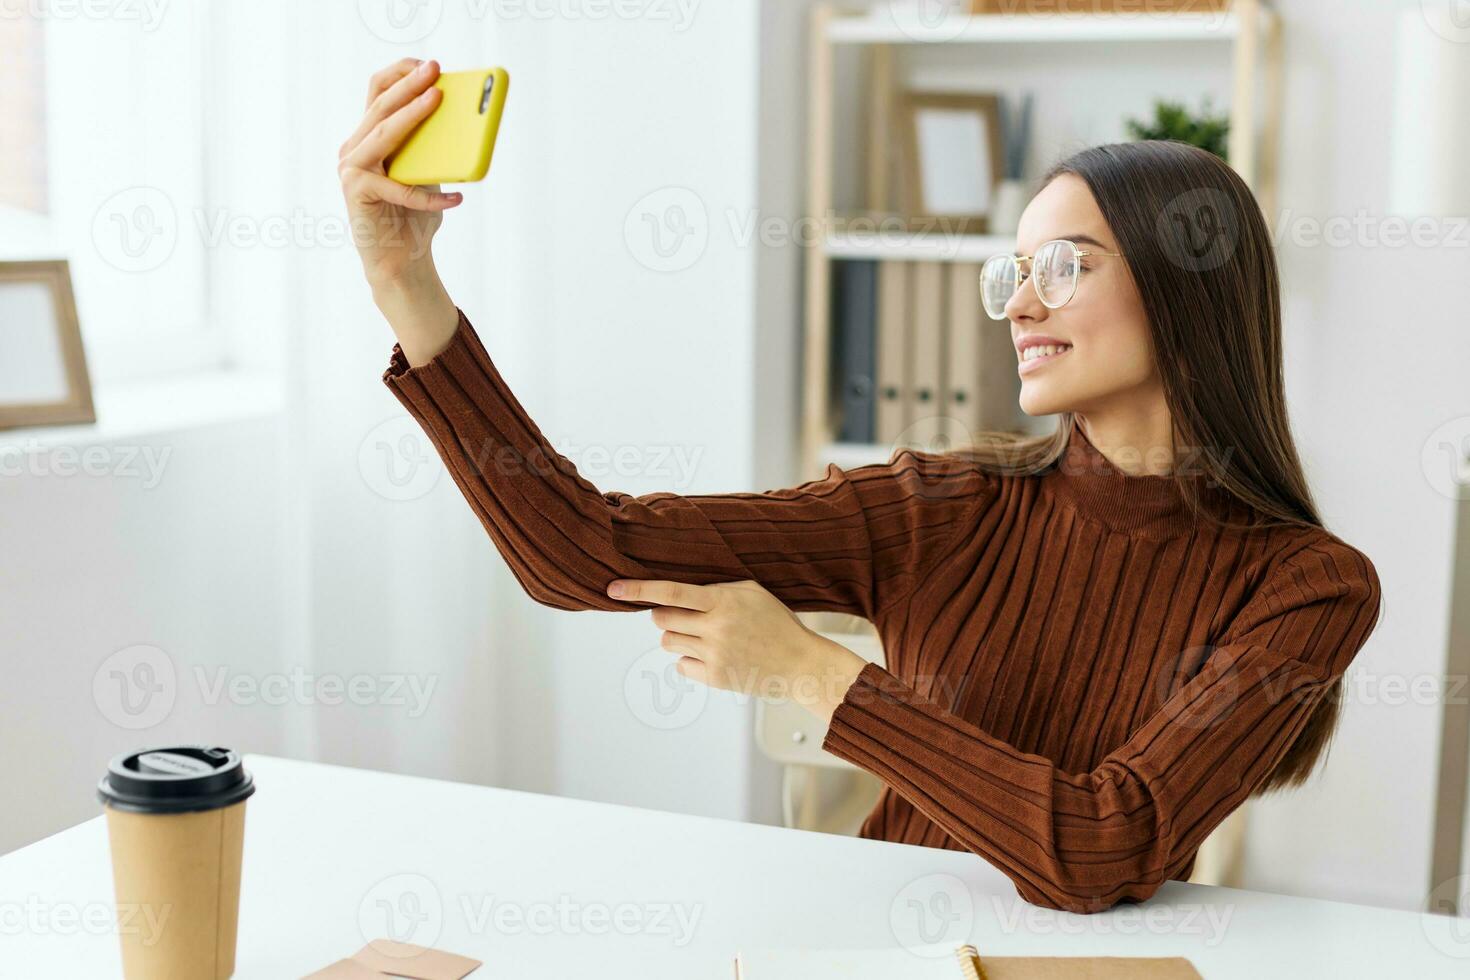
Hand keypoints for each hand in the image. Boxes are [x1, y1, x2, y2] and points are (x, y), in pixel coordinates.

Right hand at [338, 57, 461, 287]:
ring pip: (384, 133)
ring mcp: (351, 169)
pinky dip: (430, 197)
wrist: (401, 263)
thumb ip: (431, 149)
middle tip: (435, 69)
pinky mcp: (356, 193)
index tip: (427, 63)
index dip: (399, 74)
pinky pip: (398, 188)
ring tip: (438, 99)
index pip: (377, 93)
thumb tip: (464, 121)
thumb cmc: (415, 219)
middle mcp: (354, 149)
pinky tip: (456, 198)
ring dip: (412, 114)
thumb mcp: (427, 175)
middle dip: (409, 85)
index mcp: (369, 139)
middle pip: (380, 107)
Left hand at [608, 578, 867, 723]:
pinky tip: (712, 656)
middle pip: (662, 620)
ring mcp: (714, 655)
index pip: (671, 592)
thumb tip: (676, 594)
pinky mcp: (715, 677)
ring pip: (668, 644)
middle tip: (681, 617)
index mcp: (723, 601)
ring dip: (677, 638)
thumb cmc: (775, 622)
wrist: (800, 662)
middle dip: (664, 616)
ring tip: (703, 637)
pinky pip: (681, 666)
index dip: (639, 590)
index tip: (613, 589)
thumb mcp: (751, 592)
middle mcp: (716, 627)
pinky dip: (689, 660)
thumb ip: (715, 589)